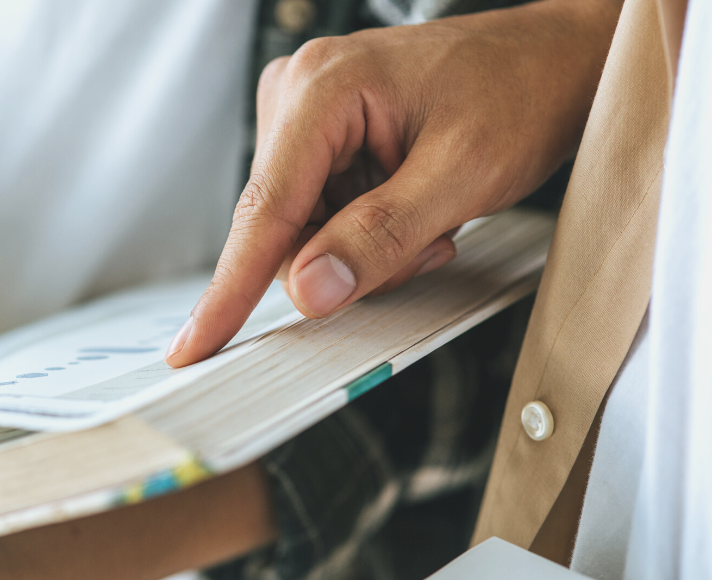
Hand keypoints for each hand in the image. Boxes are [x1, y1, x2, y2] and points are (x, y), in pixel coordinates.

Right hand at [165, 0, 620, 366]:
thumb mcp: (462, 174)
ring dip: (363, 250)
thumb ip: (382, 236)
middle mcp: (298, 95)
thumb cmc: (520, 93)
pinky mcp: (319, 139)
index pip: (265, 209)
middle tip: (427, 243)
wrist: (555, 62)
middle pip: (283, 231)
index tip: (195, 347)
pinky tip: (412, 210)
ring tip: (430, 220)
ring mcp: (305, 116)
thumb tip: (310, 290)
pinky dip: (364, 234)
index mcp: (322, 89)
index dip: (229, 289)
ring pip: (301, 233)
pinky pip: (318, 218)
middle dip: (347, 261)